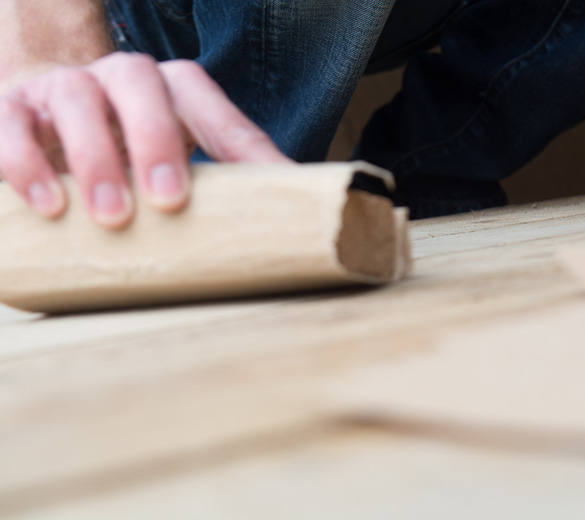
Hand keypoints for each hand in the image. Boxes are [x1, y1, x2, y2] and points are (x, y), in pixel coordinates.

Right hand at [0, 52, 291, 228]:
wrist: (51, 127)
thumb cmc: (132, 157)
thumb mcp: (184, 167)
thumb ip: (230, 180)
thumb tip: (297, 215)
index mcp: (174, 89)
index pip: (210, 104)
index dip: (235, 142)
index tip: (260, 189)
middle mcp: (122, 77)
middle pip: (141, 86)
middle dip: (156, 141)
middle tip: (166, 203)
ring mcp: (67, 87)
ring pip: (77, 99)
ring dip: (93, 158)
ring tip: (108, 217)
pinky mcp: (14, 107)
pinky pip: (10, 122)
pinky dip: (22, 160)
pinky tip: (45, 205)